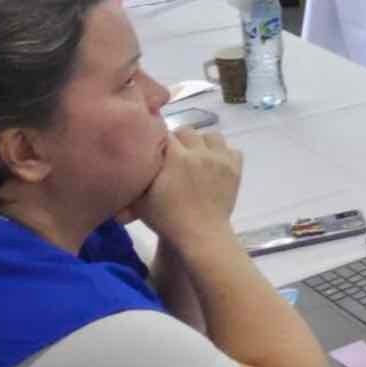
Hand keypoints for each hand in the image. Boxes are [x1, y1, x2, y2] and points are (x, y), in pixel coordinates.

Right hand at [135, 125, 243, 241]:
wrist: (201, 234)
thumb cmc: (167, 219)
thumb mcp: (141, 199)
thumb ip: (137, 177)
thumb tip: (129, 164)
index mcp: (176, 157)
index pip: (166, 134)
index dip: (160, 140)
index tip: (157, 149)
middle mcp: (200, 152)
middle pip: (188, 132)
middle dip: (179, 140)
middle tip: (175, 156)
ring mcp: (220, 159)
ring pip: (212, 136)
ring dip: (203, 143)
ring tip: (197, 157)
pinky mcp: (235, 169)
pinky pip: (232, 150)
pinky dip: (224, 155)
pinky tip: (215, 165)